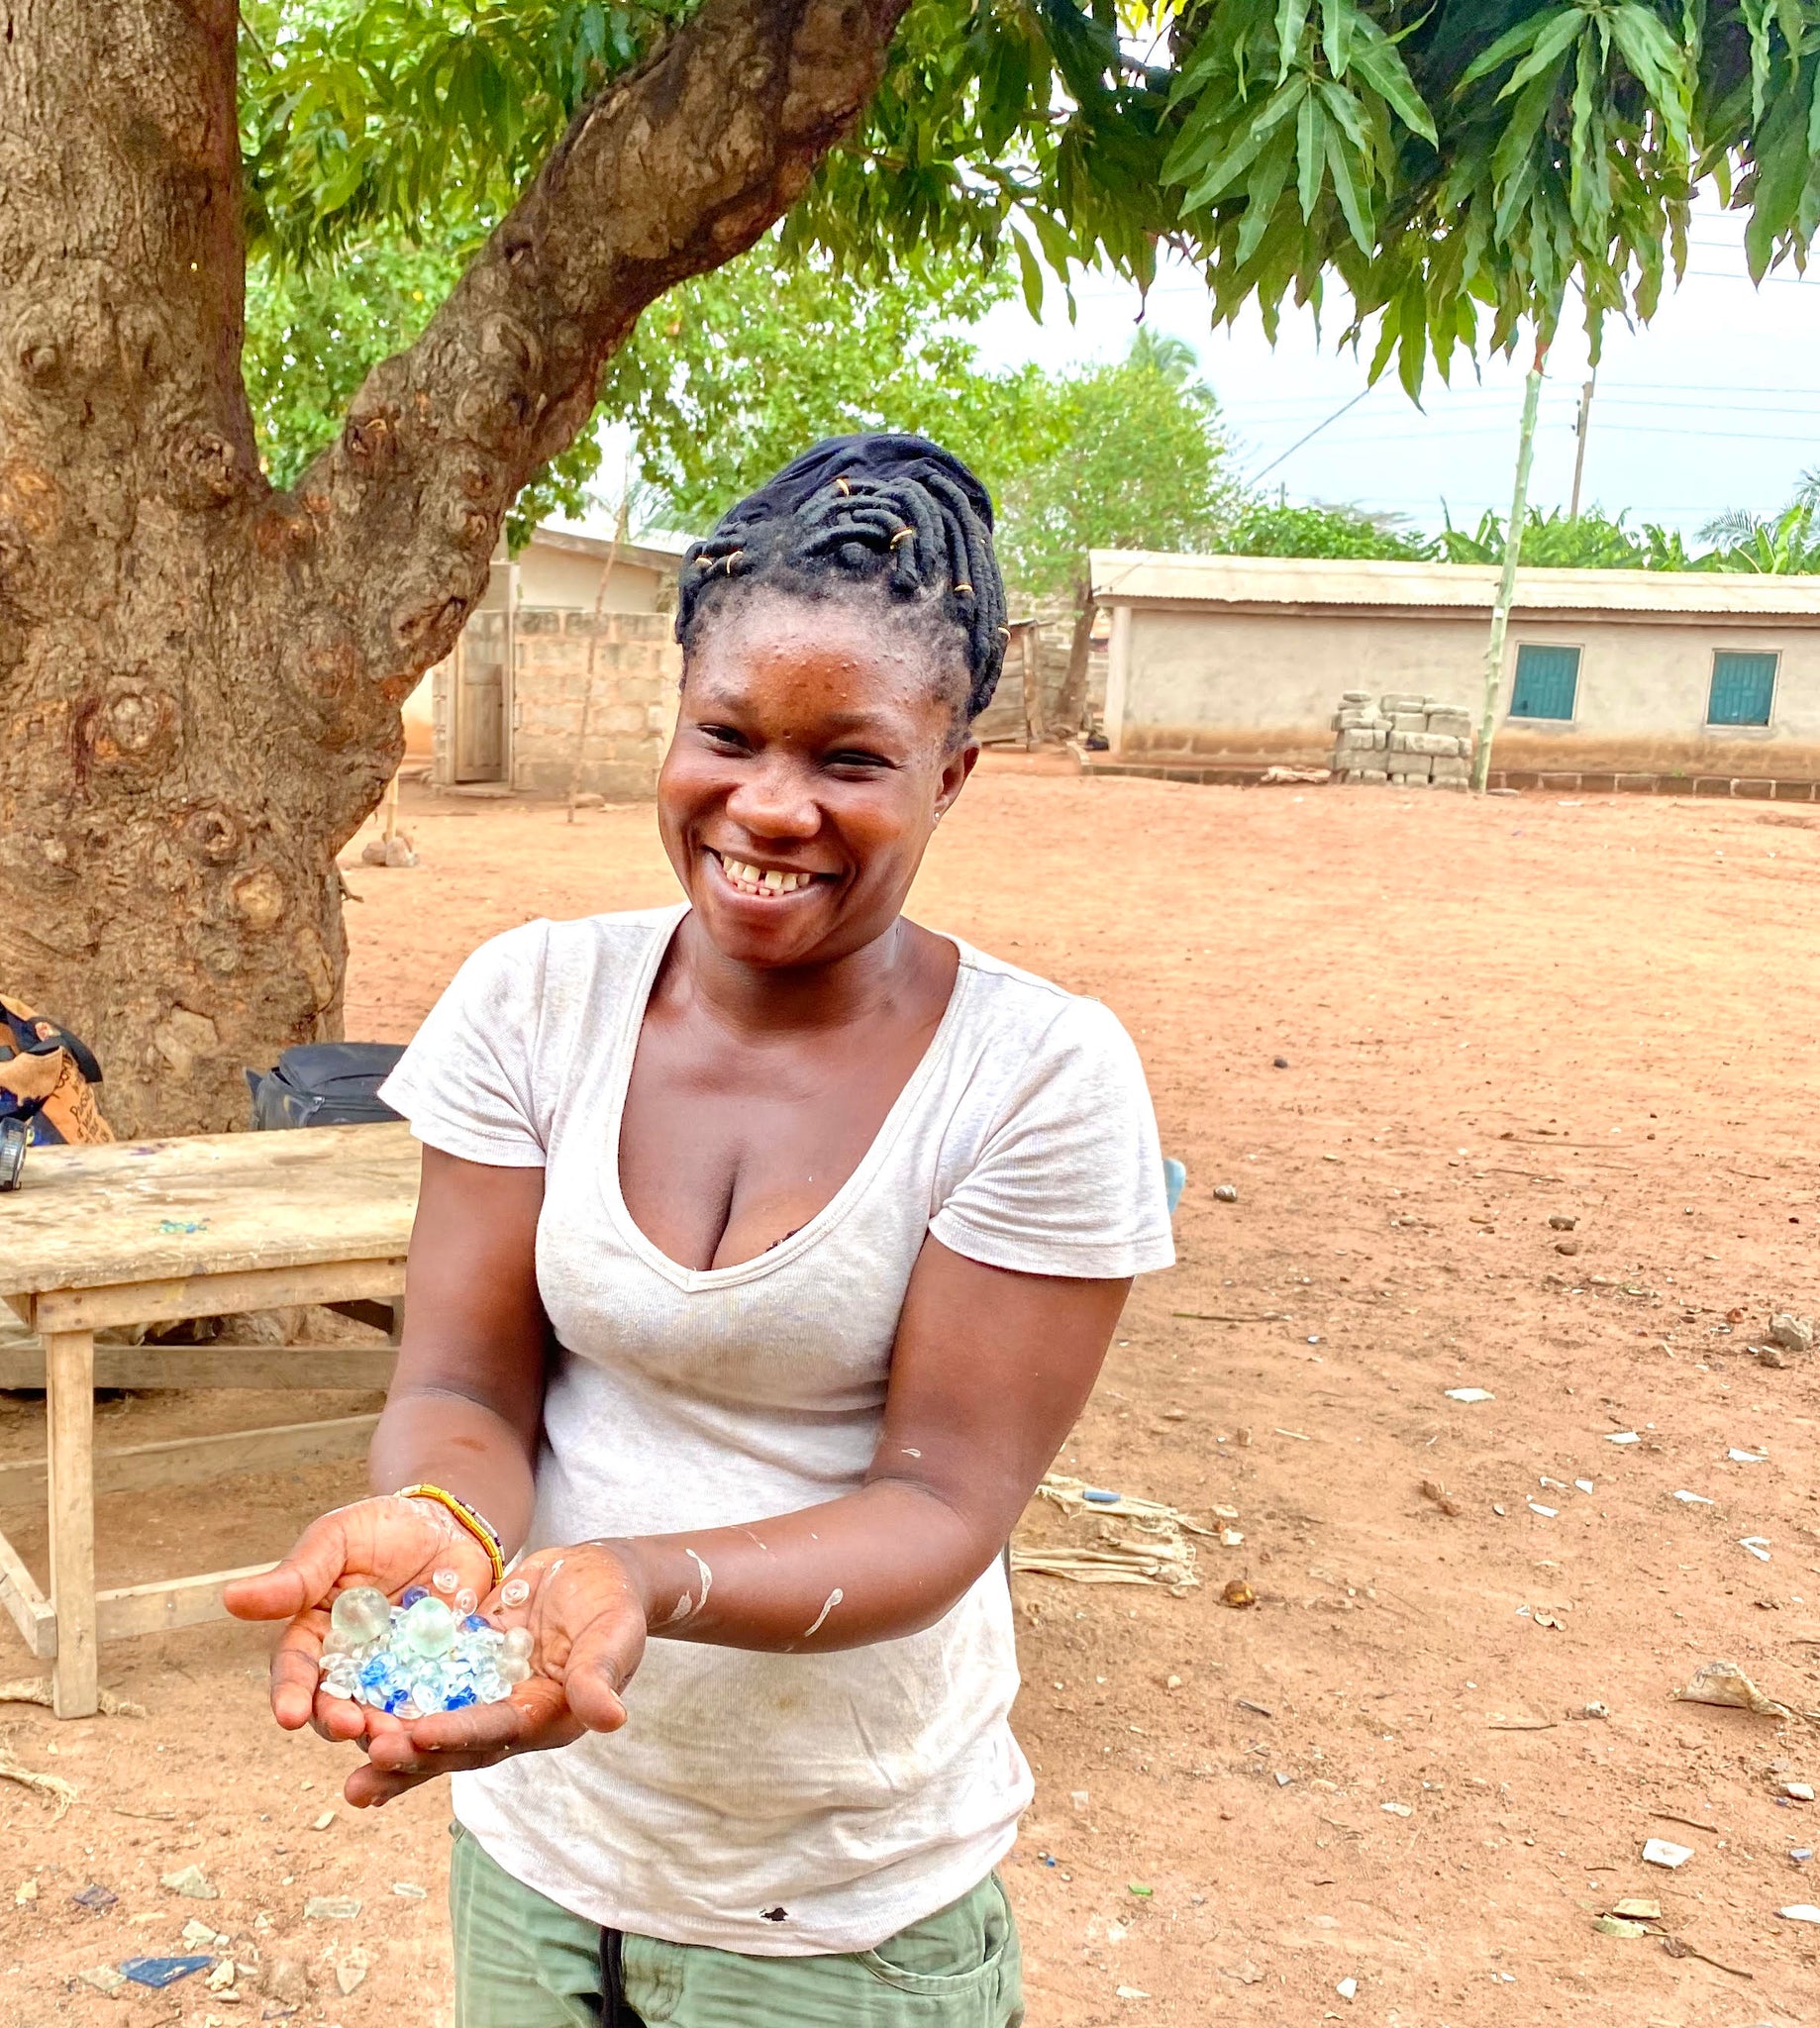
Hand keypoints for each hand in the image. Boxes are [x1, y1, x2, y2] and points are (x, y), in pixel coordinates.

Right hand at [224, 1494, 497, 1729]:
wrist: (448, 1524)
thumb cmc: (382, 1528)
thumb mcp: (338, 1541)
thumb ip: (296, 1577)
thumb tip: (230, 1598)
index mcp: (315, 1633)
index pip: (295, 1669)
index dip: (290, 1693)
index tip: (288, 1715)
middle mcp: (349, 1664)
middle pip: (334, 1704)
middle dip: (337, 1721)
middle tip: (351, 1728)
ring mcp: (393, 1674)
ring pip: (380, 1715)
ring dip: (384, 1733)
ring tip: (394, 1740)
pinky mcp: (436, 1675)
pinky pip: (432, 1704)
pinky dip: (432, 1719)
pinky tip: (438, 1726)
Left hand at [337, 1541, 650, 1808]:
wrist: (599, 1577)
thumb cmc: (616, 1604)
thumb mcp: (614, 1633)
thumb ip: (601, 1674)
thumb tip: (611, 1718)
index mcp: (546, 1716)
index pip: (496, 1730)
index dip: (456, 1735)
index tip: (416, 1737)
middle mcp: (509, 1718)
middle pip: (454, 1744)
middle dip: (411, 1754)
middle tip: (366, 1757)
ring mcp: (484, 1696)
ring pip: (432, 1724)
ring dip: (393, 1741)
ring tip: (345, 1759)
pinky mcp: (466, 1670)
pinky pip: (425, 1689)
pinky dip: (393, 1701)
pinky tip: (351, 1705)